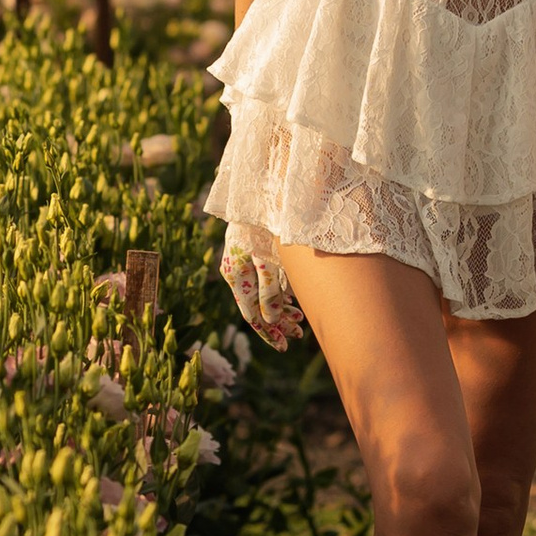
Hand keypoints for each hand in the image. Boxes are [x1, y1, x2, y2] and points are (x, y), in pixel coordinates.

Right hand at [220, 219, 304, 349]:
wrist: (262, 191)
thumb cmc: (265, 224)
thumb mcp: (269, 259)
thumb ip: (269, 290)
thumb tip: (270, 320)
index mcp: (235, 275)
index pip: (252, 315)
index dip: (269, 332)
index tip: (286, 345)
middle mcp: (236, 271)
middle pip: (257, 308)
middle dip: (278, 325)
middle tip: (298, 336)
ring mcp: (242, 263)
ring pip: (261, 296)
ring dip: (280, 309)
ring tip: (300, 320)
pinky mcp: (251, 254)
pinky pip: (262, 281)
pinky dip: (278, 292)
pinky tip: (292, 299)